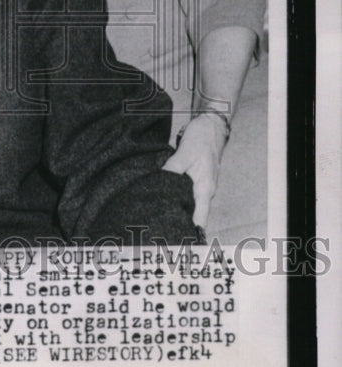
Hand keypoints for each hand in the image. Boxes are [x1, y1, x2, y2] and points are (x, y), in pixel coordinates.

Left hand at [162, 113, 228, 228]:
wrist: (209, 125)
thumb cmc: (201, 139)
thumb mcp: (185, 153)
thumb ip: (173, 169)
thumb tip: (159, 183)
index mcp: (205, 189)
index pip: (199, 219)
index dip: (190, 232)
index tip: (176, 241)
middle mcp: (203, 191)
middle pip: (192, 215)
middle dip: (178, 224)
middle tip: (158, 232)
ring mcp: (199, 185)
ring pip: (187, 204)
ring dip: (176, 211)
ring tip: (156, 220)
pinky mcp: (193, 178)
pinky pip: (184, 193)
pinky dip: (175, 198)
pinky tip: (161, 200)